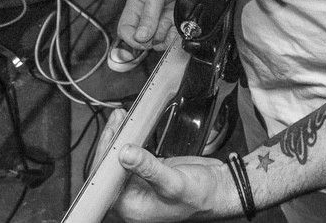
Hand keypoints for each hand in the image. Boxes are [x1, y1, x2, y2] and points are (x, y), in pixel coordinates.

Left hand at [100, 109, 237, 222]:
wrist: (221, 190)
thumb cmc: (201, 196)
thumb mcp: (174, 182)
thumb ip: (149, 168)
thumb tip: (125, 154)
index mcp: (132, 207)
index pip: (106, 181)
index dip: (105, 157)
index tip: (111, 135)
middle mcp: (132, 197)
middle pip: (110, 168)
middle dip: (111, 142)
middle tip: (117, 121)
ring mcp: (139, 183)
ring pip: (119, 159)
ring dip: (119, 137)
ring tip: (122, 118)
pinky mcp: (147, 172)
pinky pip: (132, 154)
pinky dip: (130, 139)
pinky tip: (131, 126)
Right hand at [118, 0, 189, 51]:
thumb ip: (148, 14)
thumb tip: (139, 37)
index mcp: (136, 5)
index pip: (125, 29)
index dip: (132, 39)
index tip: (143, 41)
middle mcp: (148, 15)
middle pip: (142, 39)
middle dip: (150, 40)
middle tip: (160, 32)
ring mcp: (162, 19)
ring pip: (158, 41)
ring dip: (164, 39)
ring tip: (171, 26)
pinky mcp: (175, 22)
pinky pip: (172, 38)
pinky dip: (175, 37)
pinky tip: (179, 28)